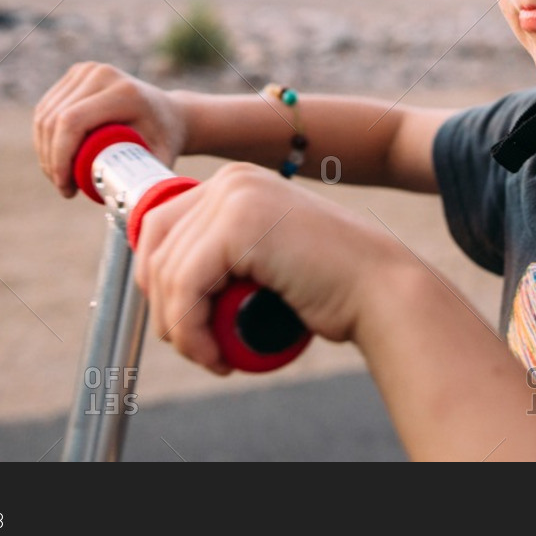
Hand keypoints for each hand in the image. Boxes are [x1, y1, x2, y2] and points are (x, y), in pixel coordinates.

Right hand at [32, 62, 187, 196]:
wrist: (169, 113)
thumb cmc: (165, 141)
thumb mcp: (161, 161)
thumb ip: (150, 187)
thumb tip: (135, 216)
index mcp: (123, 92)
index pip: (72, 122)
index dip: (60, 158)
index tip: (66, 188)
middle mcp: (102, 74)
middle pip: (54, 120)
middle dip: (51, 160)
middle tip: (65, 188)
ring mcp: (86, 70)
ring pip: (45, 115)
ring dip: (45, 151)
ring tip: (61, 178)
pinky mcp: (76, 74)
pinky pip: (46, 108)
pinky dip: (44, 136)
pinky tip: (54, 158)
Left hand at [132, 162, 408, 374]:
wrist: (380, 291)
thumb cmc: (328, 287)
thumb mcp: (264, 260)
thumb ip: (224, 256)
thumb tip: (160, 283)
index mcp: (235, 182)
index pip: (159, 226)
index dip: (155, 281)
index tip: (177, 324)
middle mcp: (231, 179)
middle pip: (155, 247)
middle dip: (163, 306)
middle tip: (195, 346)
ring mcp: (235, 196)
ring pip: (168, 274)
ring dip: (180, 330)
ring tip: (214, 357)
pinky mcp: (239, 225)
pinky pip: (185, 287)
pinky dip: (191, 331)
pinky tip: (216, 356)